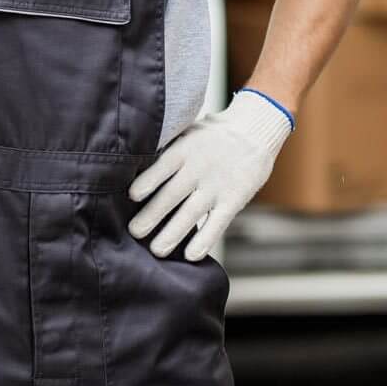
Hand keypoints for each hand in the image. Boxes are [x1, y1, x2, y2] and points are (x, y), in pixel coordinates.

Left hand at [127, 89, 291, 260]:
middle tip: (135, 232)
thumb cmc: (213, 134)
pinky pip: (217, 224)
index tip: (131, 197)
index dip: (146, 183)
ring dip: (172, 234)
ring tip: (157, 250)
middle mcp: (199, 168)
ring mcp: (217, 186)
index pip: (161, 167)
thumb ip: (168, 149)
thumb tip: (135, 167)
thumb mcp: (188, 133)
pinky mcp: (233, 200)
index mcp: (184, 149)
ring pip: (191, 214)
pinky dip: (204, 240)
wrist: (255, 129)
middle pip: (171, 195)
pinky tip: (191, 255)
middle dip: (151, 216)